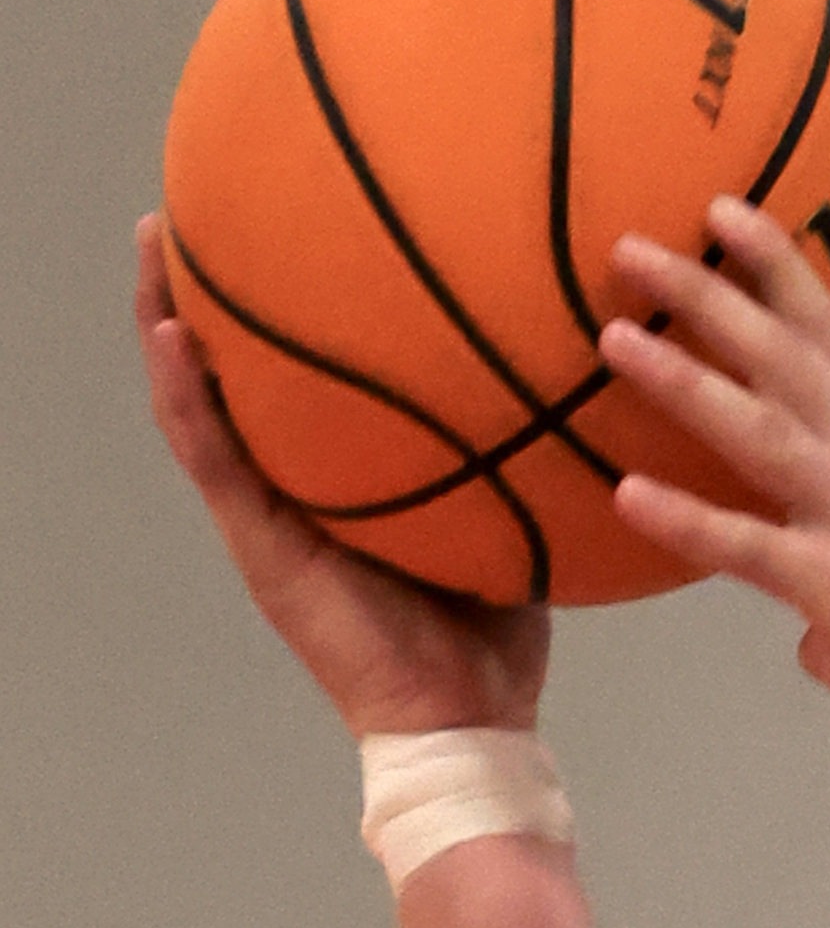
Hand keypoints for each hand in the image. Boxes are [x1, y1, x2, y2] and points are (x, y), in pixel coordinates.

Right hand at [137, 215, 548, 738]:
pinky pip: (209, 457)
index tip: (289, 224)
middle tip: (196, 205)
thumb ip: (519, 466)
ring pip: (197, 400)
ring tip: (157, 239)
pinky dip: (185, 396)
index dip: (289, 310)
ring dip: (167, 318)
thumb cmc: (493, 641)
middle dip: (213, 290)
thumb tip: (576, 390)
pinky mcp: (258, 548)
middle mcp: (297, 491)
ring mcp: (268, 517)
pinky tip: (172, 335)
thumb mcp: (509, 526)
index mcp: (347, 485)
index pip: (306, 382)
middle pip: (238, 374)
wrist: (465, 722)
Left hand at [600, 201, 829, 829]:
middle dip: (708, 296)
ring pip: (767, 435)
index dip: (780, 270)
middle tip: (627, 246)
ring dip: (685, 383)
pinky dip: (692, 523)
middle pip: (791, 363)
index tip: (721, 209)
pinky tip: (629, 497)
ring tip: (610, 342)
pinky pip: (756, 551)